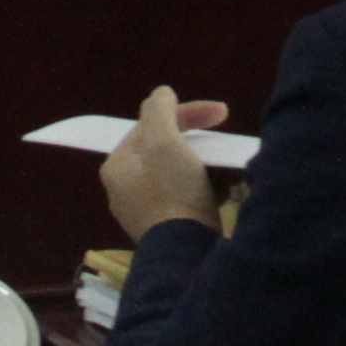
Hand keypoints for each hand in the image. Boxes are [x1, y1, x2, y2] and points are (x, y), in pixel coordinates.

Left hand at [102, 84, 229, 239]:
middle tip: (223, 143)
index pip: (152, 124)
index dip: (187, 112)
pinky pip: (187, 197)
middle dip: (197, 143)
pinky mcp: (168, 229)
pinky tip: (224, 190)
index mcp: (118, 165)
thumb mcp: (164, 140)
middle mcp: (126, 189)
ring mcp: (146, 211)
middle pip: (165, 149)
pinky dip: (205, 188)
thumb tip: (162, 93)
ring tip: (227, 168)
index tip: (221, 113)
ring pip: (179, 173)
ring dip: (204, 165)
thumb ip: (160, 109)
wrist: (186, 252)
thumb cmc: (172, 191)